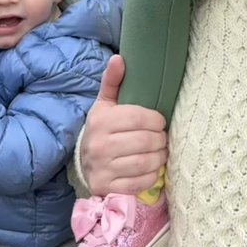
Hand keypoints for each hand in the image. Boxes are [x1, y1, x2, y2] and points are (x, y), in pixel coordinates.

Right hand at [79, 55, 167, 195]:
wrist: (84, 163)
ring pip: (144, 162)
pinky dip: (151, 175)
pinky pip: (140, 182)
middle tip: (163, 138)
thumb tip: (119, 58)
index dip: (156, 120)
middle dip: (160, 139)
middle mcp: (99, 145)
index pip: (138, 118)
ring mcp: (103, 168)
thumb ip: (113, 81)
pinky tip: (152, 168)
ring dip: (159, 157)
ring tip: (161, 152)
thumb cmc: (102, 129)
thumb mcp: (105, 104)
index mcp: (101, 121)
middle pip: (144, 141)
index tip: (160, 121)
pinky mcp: (108, 188)